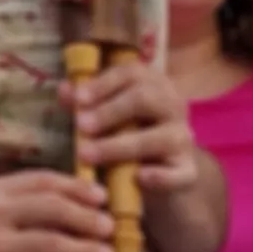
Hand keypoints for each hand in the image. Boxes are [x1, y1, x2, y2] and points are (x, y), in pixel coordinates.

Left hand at [69, 57, 203, 193]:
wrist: (161, 171)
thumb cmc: (127, 133)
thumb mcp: (105, 114)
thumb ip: (85, 102)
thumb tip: (64, 91)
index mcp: (153, 84)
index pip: (131, 73)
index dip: (103, 84)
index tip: (79, 99)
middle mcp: (173, 106)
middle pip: (146, 99)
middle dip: (111, 112)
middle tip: (81, 126)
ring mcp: (183, 139)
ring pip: (160, 138)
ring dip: (121, 146)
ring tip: (88, 155)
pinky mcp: (188, 171)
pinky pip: (178, 174)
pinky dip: (159, 176)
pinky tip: (138, 178)